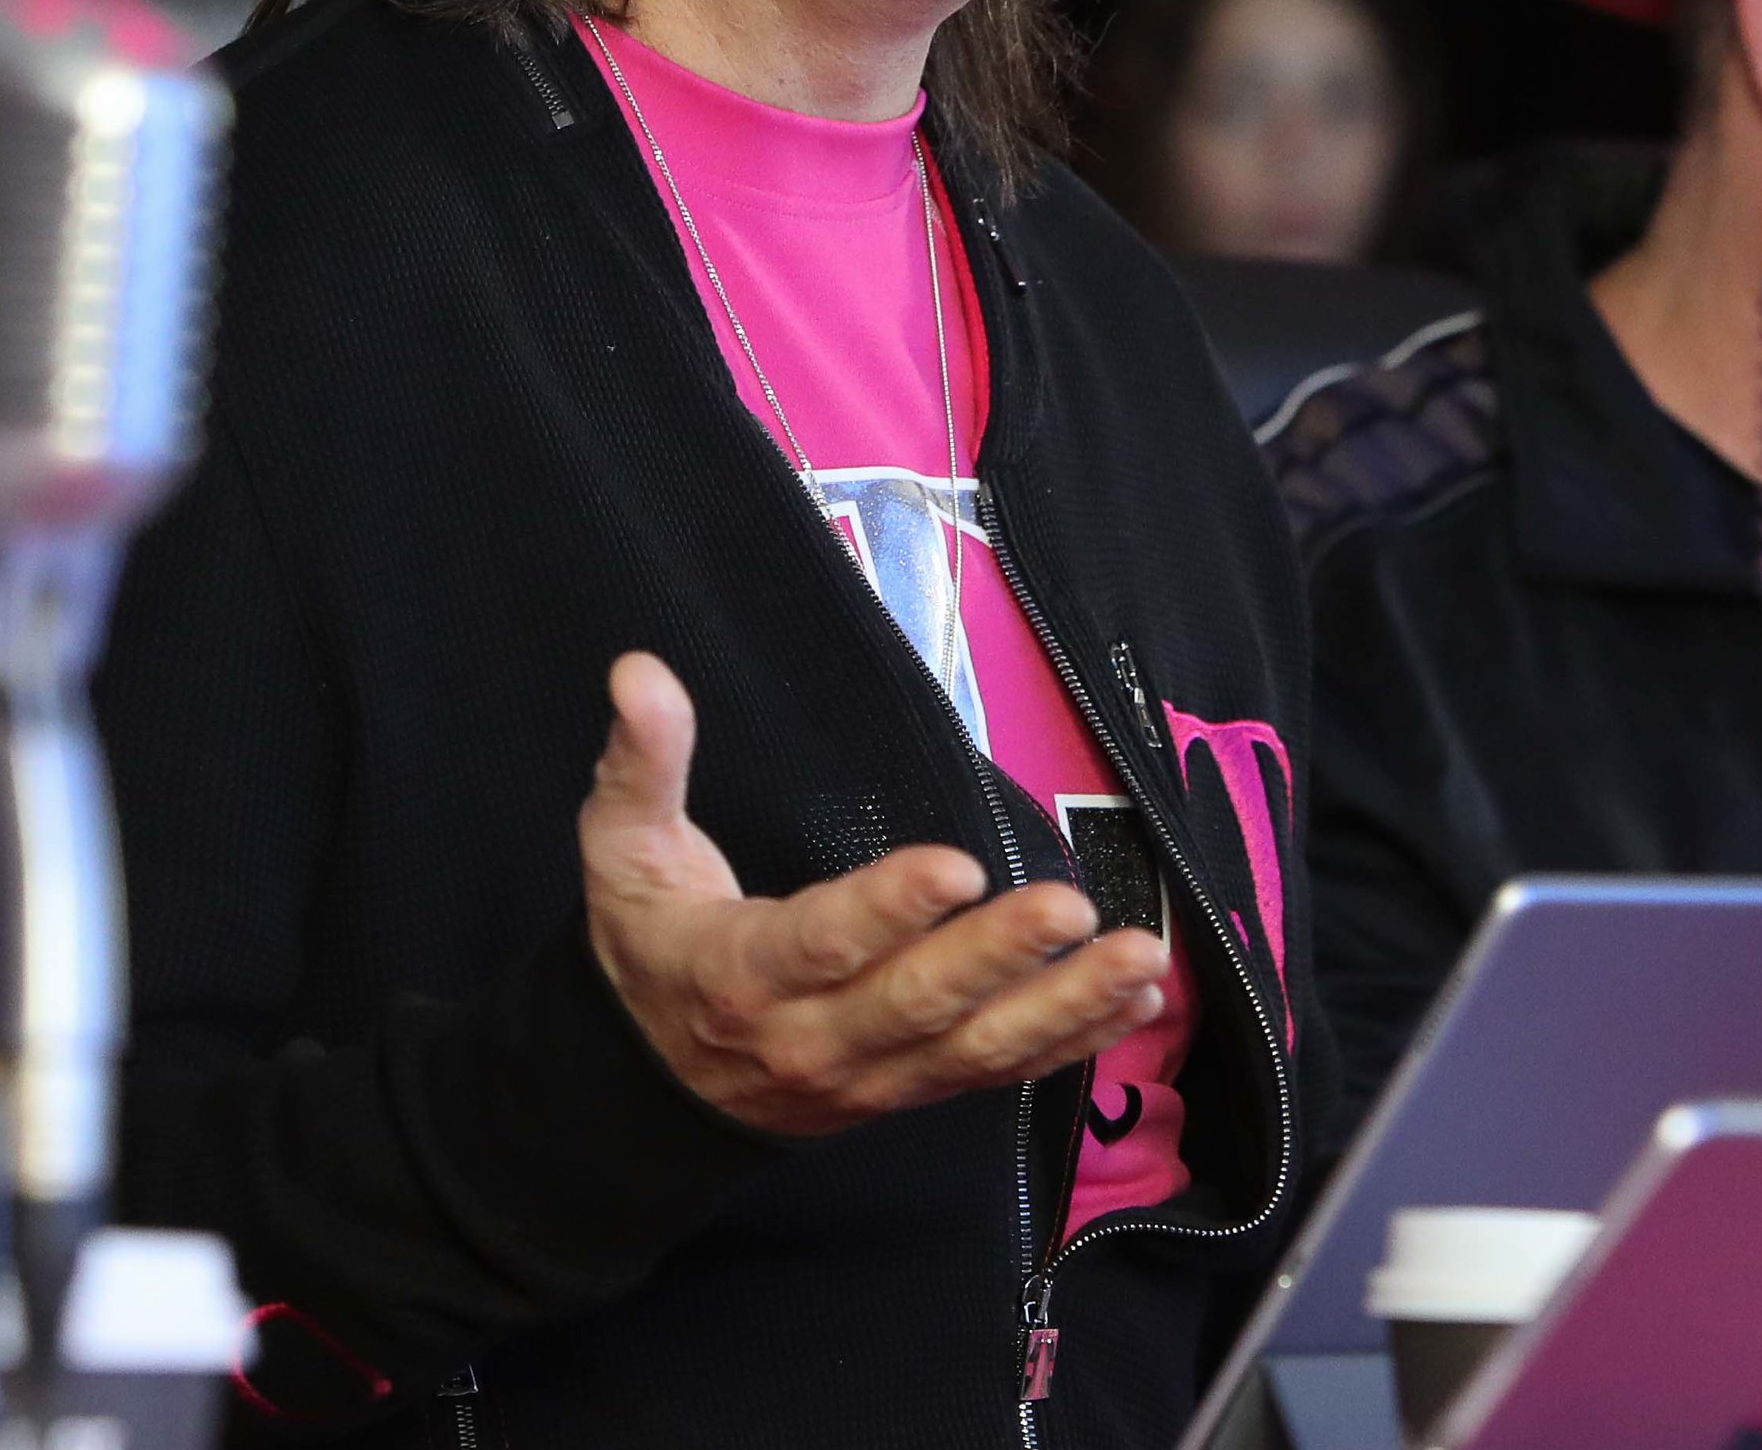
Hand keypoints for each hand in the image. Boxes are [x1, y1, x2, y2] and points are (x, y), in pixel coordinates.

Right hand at [578, 652, 1165, 1138]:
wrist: (650, 1089)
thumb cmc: (648, 946)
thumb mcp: (623, 852)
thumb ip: (641, 763)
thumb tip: (639, 672)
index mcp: (740, 972)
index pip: (820, 944)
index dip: (889, 910)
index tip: (957, 867)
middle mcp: (812, 1038)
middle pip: (913, 1002)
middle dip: (996, 956)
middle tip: (1068, 906)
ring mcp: (872, 1075)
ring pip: (974, 1048)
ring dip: (1064, 1004)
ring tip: (1138, 956)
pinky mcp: (914, 1089)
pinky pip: (1000, 1072)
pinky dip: (1073, 1040)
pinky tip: (1136, 997)